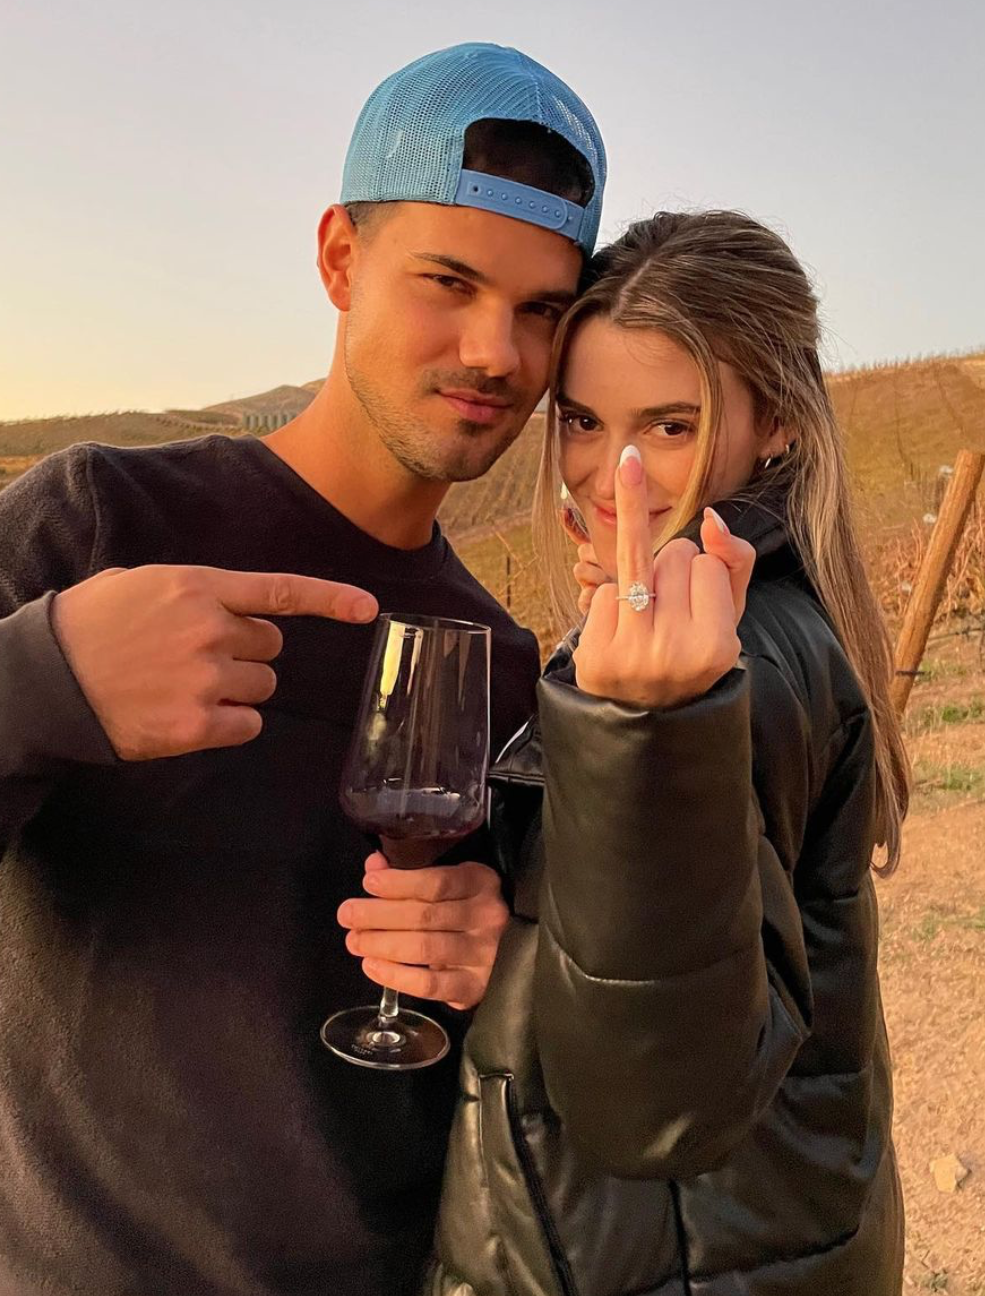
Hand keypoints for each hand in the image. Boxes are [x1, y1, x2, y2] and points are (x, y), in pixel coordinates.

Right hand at [52, 565, 377, 759]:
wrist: (46, 680)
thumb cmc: (89, 625)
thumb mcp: (141, 583)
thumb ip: (194, 590)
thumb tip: (228, 604)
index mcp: (198, 587)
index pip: (280, 592)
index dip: (331, 599)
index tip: (369, 609)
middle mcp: (210, 630)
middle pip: (273, 646)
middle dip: (249, 651)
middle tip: (202, 656)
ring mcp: (206, 679)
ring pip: (262, 686)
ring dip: (238, 688)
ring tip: (186, 685)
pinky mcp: (197, 725)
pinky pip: (247, 726)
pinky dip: (229, 724)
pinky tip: (190, 715)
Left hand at [337, 854, 508, 1010]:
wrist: (511, 953)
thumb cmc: (469, 910)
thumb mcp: (450, 884)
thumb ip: (411, 874)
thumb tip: (374, 866)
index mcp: (481, 883)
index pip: (436, 882)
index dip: (399, 883)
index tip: (368, 883)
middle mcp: (487, 917)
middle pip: (425, 915)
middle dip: (379, 915)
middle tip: (347, 915)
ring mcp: (484, 954)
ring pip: (425, 948)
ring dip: (382, 944)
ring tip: (354, 941)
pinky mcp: (474, 987)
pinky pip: (430, 984)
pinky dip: (397, 976)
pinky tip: (372, 966)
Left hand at [573, 446, 753, 708]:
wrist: (647, 719)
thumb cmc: (691, 656)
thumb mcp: (728, 618)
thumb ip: (735, 562)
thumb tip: (712, 519)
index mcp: (716, 647)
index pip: (706, 561)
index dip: (701, 574)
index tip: (699, 605)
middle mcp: (674, 652)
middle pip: (672, 556)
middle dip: (671, 569)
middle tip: (671, 609)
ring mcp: (630, 654)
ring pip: (636, 563)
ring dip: (642, 575)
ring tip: (646, 604)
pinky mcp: (594, 654)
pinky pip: (602, 591)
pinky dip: (612, 602)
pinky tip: (621, 631)